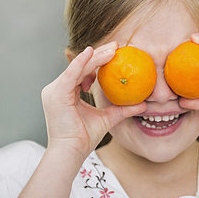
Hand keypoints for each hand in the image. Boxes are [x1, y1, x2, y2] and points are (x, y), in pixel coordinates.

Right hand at [41, 43, 145, 159]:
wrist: (71, 152)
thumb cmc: (84, 138)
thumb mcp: (107, 119)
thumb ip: (122, 109)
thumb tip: (144, 105)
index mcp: (66, 92)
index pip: (83, 71)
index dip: (99, 60)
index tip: (116, 53)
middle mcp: (58, 89)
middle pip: (81, 66)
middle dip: (100, 54)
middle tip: (117, 45)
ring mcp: (55, 91)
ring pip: (79, 67)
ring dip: (96, 57)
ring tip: (113, 50)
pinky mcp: (56, 94)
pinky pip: (71, 74)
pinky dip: (82, 63)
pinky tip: (92, 53)